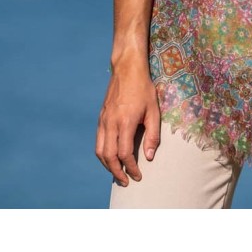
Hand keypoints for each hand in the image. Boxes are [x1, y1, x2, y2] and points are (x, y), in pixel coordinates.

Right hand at [95, 63, 160, 186]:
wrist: (127, 69)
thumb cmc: (143, 89)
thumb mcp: (153, 110)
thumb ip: (152, 135)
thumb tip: (149, 157)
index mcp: (125, 122)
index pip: (124, 154)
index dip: (131, 168)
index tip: (138, 176)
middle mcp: (110, 123)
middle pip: (108, 157)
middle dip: (116, 173)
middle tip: (126, 182)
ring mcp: (103, 120)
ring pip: (100, 151)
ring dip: (107, 166)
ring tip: (118, 173)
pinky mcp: (100, 117)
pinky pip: (98, 141)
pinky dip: (103, 154)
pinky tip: (111, 157)